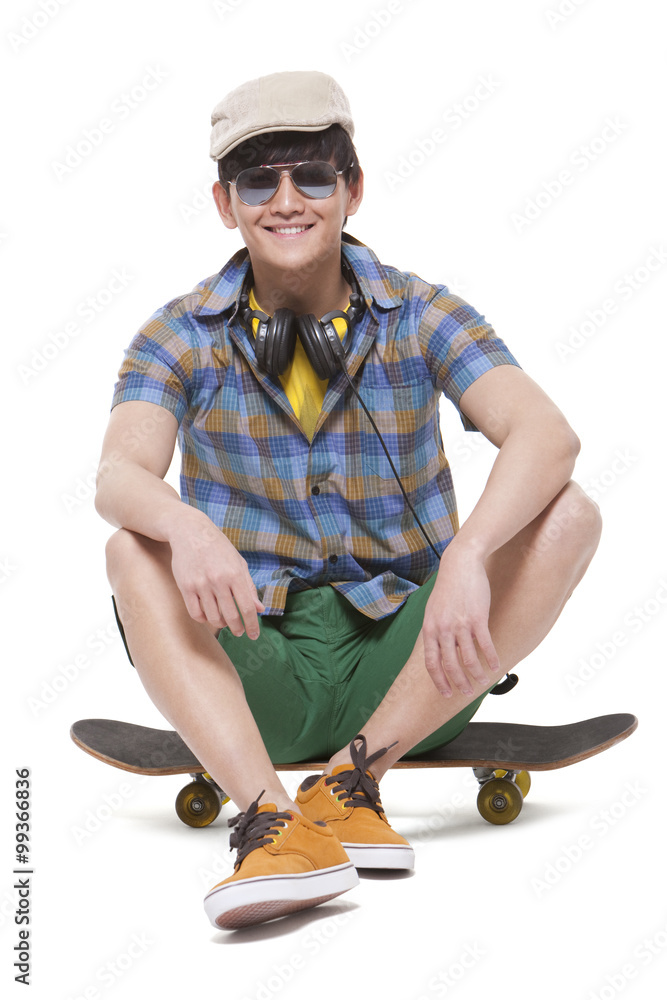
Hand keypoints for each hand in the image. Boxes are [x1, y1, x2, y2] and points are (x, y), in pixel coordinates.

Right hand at [169, 510, 264, 637]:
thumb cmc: (218, 548)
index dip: (252, 625)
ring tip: (225, 622)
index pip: (247, 607)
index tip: (254, 635)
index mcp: (235, 574)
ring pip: (213, 617)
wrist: (190, 532)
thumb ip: (249, 587)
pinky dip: (204, 620)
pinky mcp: (185, 587)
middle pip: (231, 616)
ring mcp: (201, 584)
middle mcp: (218, 580)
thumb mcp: (239, 563)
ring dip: (221, 625)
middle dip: (237, 629)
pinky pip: (195, 613)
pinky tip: (209, 616)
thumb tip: (259, 609)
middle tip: (239, 632)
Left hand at [421, 546, 501, 696]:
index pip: (431, 663)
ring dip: (477, 674)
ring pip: (469, 658)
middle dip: (459, 683)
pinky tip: (496, 665)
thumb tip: (442, 649)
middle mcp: (442, 629)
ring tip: (483, 682)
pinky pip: (485, 645)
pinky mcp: (477, 618)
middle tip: (467, 693)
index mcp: (429, 629)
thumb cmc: (447, 587)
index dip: (439, 680)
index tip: (446, 693)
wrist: (460, 564)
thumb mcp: (433, 610)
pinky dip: (491, 658)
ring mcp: (460, 624)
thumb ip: (436, 630)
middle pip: (450, 665)